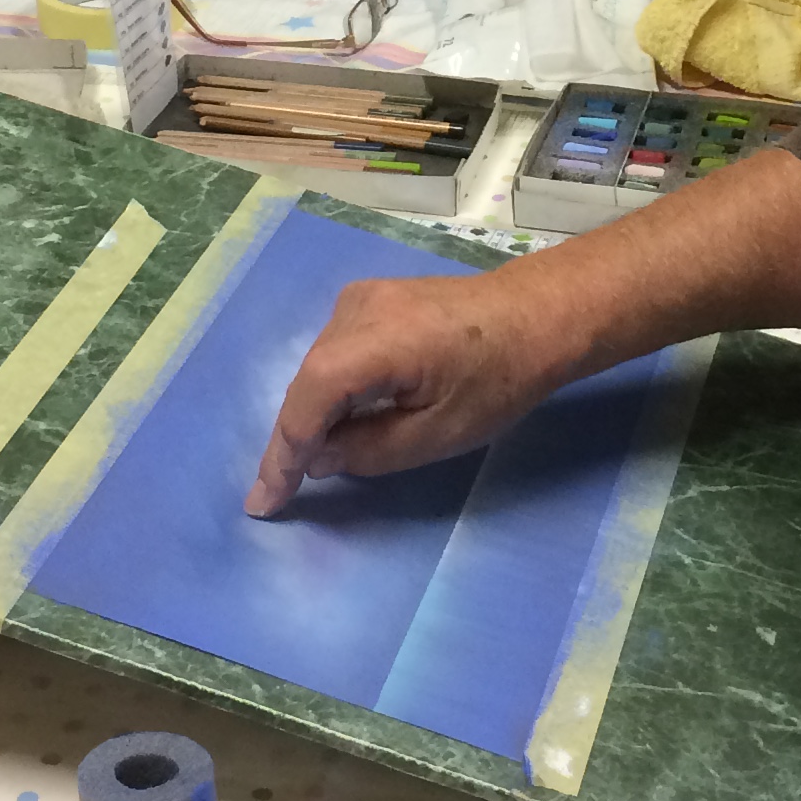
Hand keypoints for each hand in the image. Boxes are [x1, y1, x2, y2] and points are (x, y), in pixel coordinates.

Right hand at [245, 268, 558, 517]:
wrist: (536, 315)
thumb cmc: (500, 379)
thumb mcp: (440, 434)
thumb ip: (371, 451)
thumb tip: (318, 458)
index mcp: (378, 341)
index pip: (307, 400)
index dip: (282, 455)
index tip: (264, 502)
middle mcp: (358, 309)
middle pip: (309, 382)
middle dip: (295, 438)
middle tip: (284, 492)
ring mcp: (362, 298)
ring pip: (318, 366)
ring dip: (314, 413)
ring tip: (318, 460)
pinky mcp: (370, 298)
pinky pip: (335, 351)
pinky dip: (332, 388)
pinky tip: (343, 419)